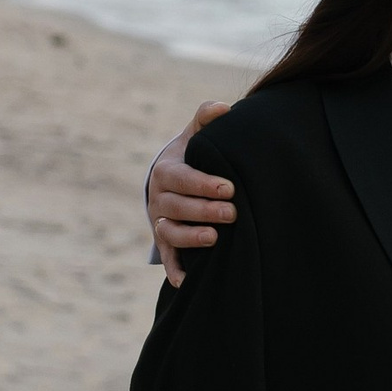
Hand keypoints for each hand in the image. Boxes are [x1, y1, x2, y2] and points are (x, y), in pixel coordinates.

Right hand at [148, 104, 234, 282]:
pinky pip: (168, 258)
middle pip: (176, 207)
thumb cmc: (193, 154)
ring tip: (215, 239)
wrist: (173, 178)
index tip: (230, 188)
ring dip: (190, 238)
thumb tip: (224, 108)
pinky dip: (175, 271)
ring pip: (168, 232)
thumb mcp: (196, 135)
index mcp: (167, 171)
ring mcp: (160, 221)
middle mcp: (159, 198)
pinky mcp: (166, 242)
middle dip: (203, 211)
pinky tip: (187, 282)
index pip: (182, 178)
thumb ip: (207, 118)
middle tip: (232, 212)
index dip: (203, 184)